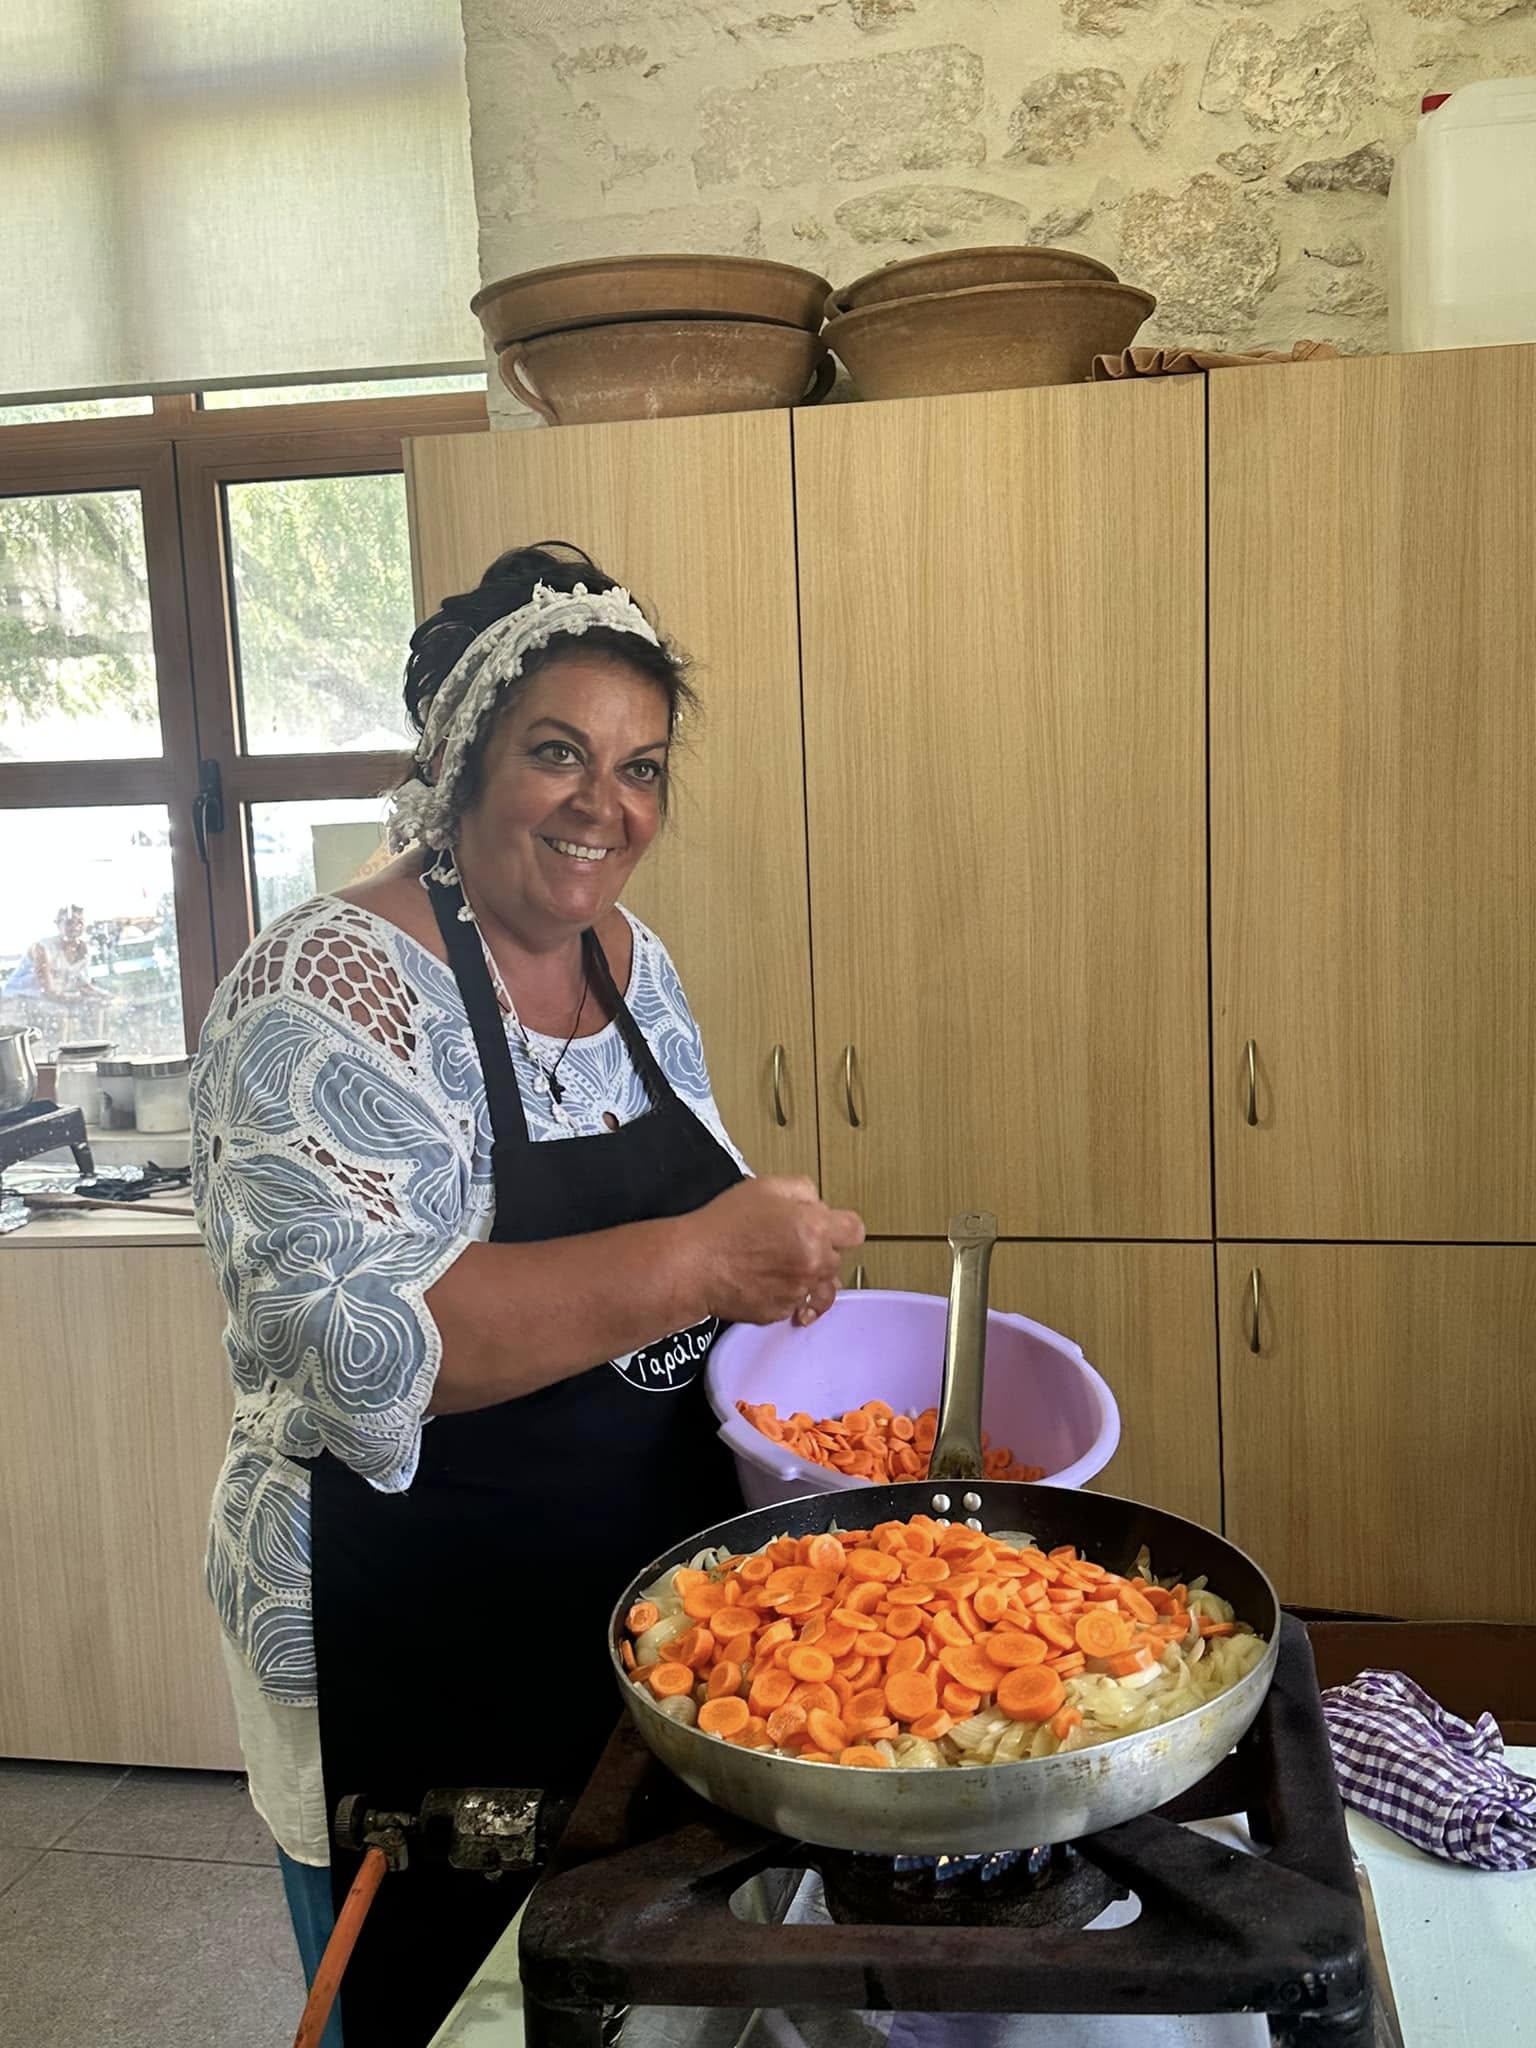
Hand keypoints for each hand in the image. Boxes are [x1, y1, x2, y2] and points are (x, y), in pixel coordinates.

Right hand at [693, 1177, 864, 1328]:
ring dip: (808, 1276)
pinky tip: (770, 1283)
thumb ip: (802, 1190)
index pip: (855, 1231)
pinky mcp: (782, 1312)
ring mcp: (799, 1291)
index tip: (829, 1227)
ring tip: (785, 1267)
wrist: (694, 1265)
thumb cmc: (724, 1226)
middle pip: (836, 1258)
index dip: (840, 1226)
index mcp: (815, 1228)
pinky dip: (789, 1295)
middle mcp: (814, 1263)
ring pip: (820, 1285)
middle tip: (789, 1240)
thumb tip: (816, 1204)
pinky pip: (797, 1304)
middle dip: (820, 1249)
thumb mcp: (765, 1186)